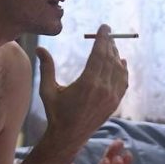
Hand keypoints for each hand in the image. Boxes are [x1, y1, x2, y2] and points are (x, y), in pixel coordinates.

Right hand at [36, 24, 128, 144]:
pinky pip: (123, 82)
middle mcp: (102, 89)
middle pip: (110, 59)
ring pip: (119, 69)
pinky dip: (124, 71)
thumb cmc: (56, 112)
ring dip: (116, 55)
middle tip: (108, 33)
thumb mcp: (47, 90)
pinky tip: (122, 63)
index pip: (99, 53)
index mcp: (87, 83)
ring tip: (112, 46)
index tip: (104, 27)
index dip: (102, 38)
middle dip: (110, 43)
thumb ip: (47, 67)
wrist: (69, 136)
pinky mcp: (115, 103)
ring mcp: (111, 97)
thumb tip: (40, 48)